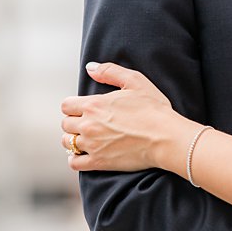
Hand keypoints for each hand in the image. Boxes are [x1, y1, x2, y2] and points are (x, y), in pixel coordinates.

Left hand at [60, 61, 196, 172]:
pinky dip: (75, 159)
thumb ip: (110, 72)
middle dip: (74, 122)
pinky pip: (74, 163)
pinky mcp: (98, 162)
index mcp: (94, 105)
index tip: (84, 109)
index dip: (74, 106)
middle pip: (65, 124)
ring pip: (67, 143)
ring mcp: (91, 145)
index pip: (66, 105)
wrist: (165, 138)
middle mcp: (88, 125)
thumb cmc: (154, 110)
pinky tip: (84, 155)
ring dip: (74, 140)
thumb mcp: (136, 82)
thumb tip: (90, 68)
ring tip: (87, 139)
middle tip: (89, 123)